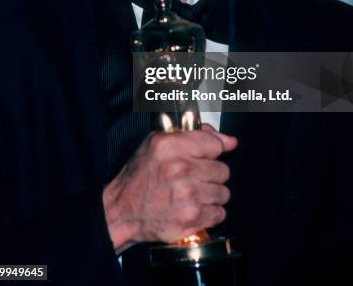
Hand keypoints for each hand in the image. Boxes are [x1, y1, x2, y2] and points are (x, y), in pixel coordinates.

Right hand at [102, 126, 236, 253]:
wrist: (123, 211)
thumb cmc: (140, 176)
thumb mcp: (158, 143)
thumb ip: (195, 135)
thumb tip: (229, 141)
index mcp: (170, 146)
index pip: (215, 144)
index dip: (213, 151)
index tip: (208, 156)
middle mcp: (180, 168)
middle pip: (222, 170)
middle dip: (211, 175)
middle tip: (195, 178)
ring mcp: (188, 195)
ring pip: (223, 192)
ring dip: (211, 195)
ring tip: (193, 194)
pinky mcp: (192, 218)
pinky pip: (219, 213)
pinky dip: (209, 213)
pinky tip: (193, 208)